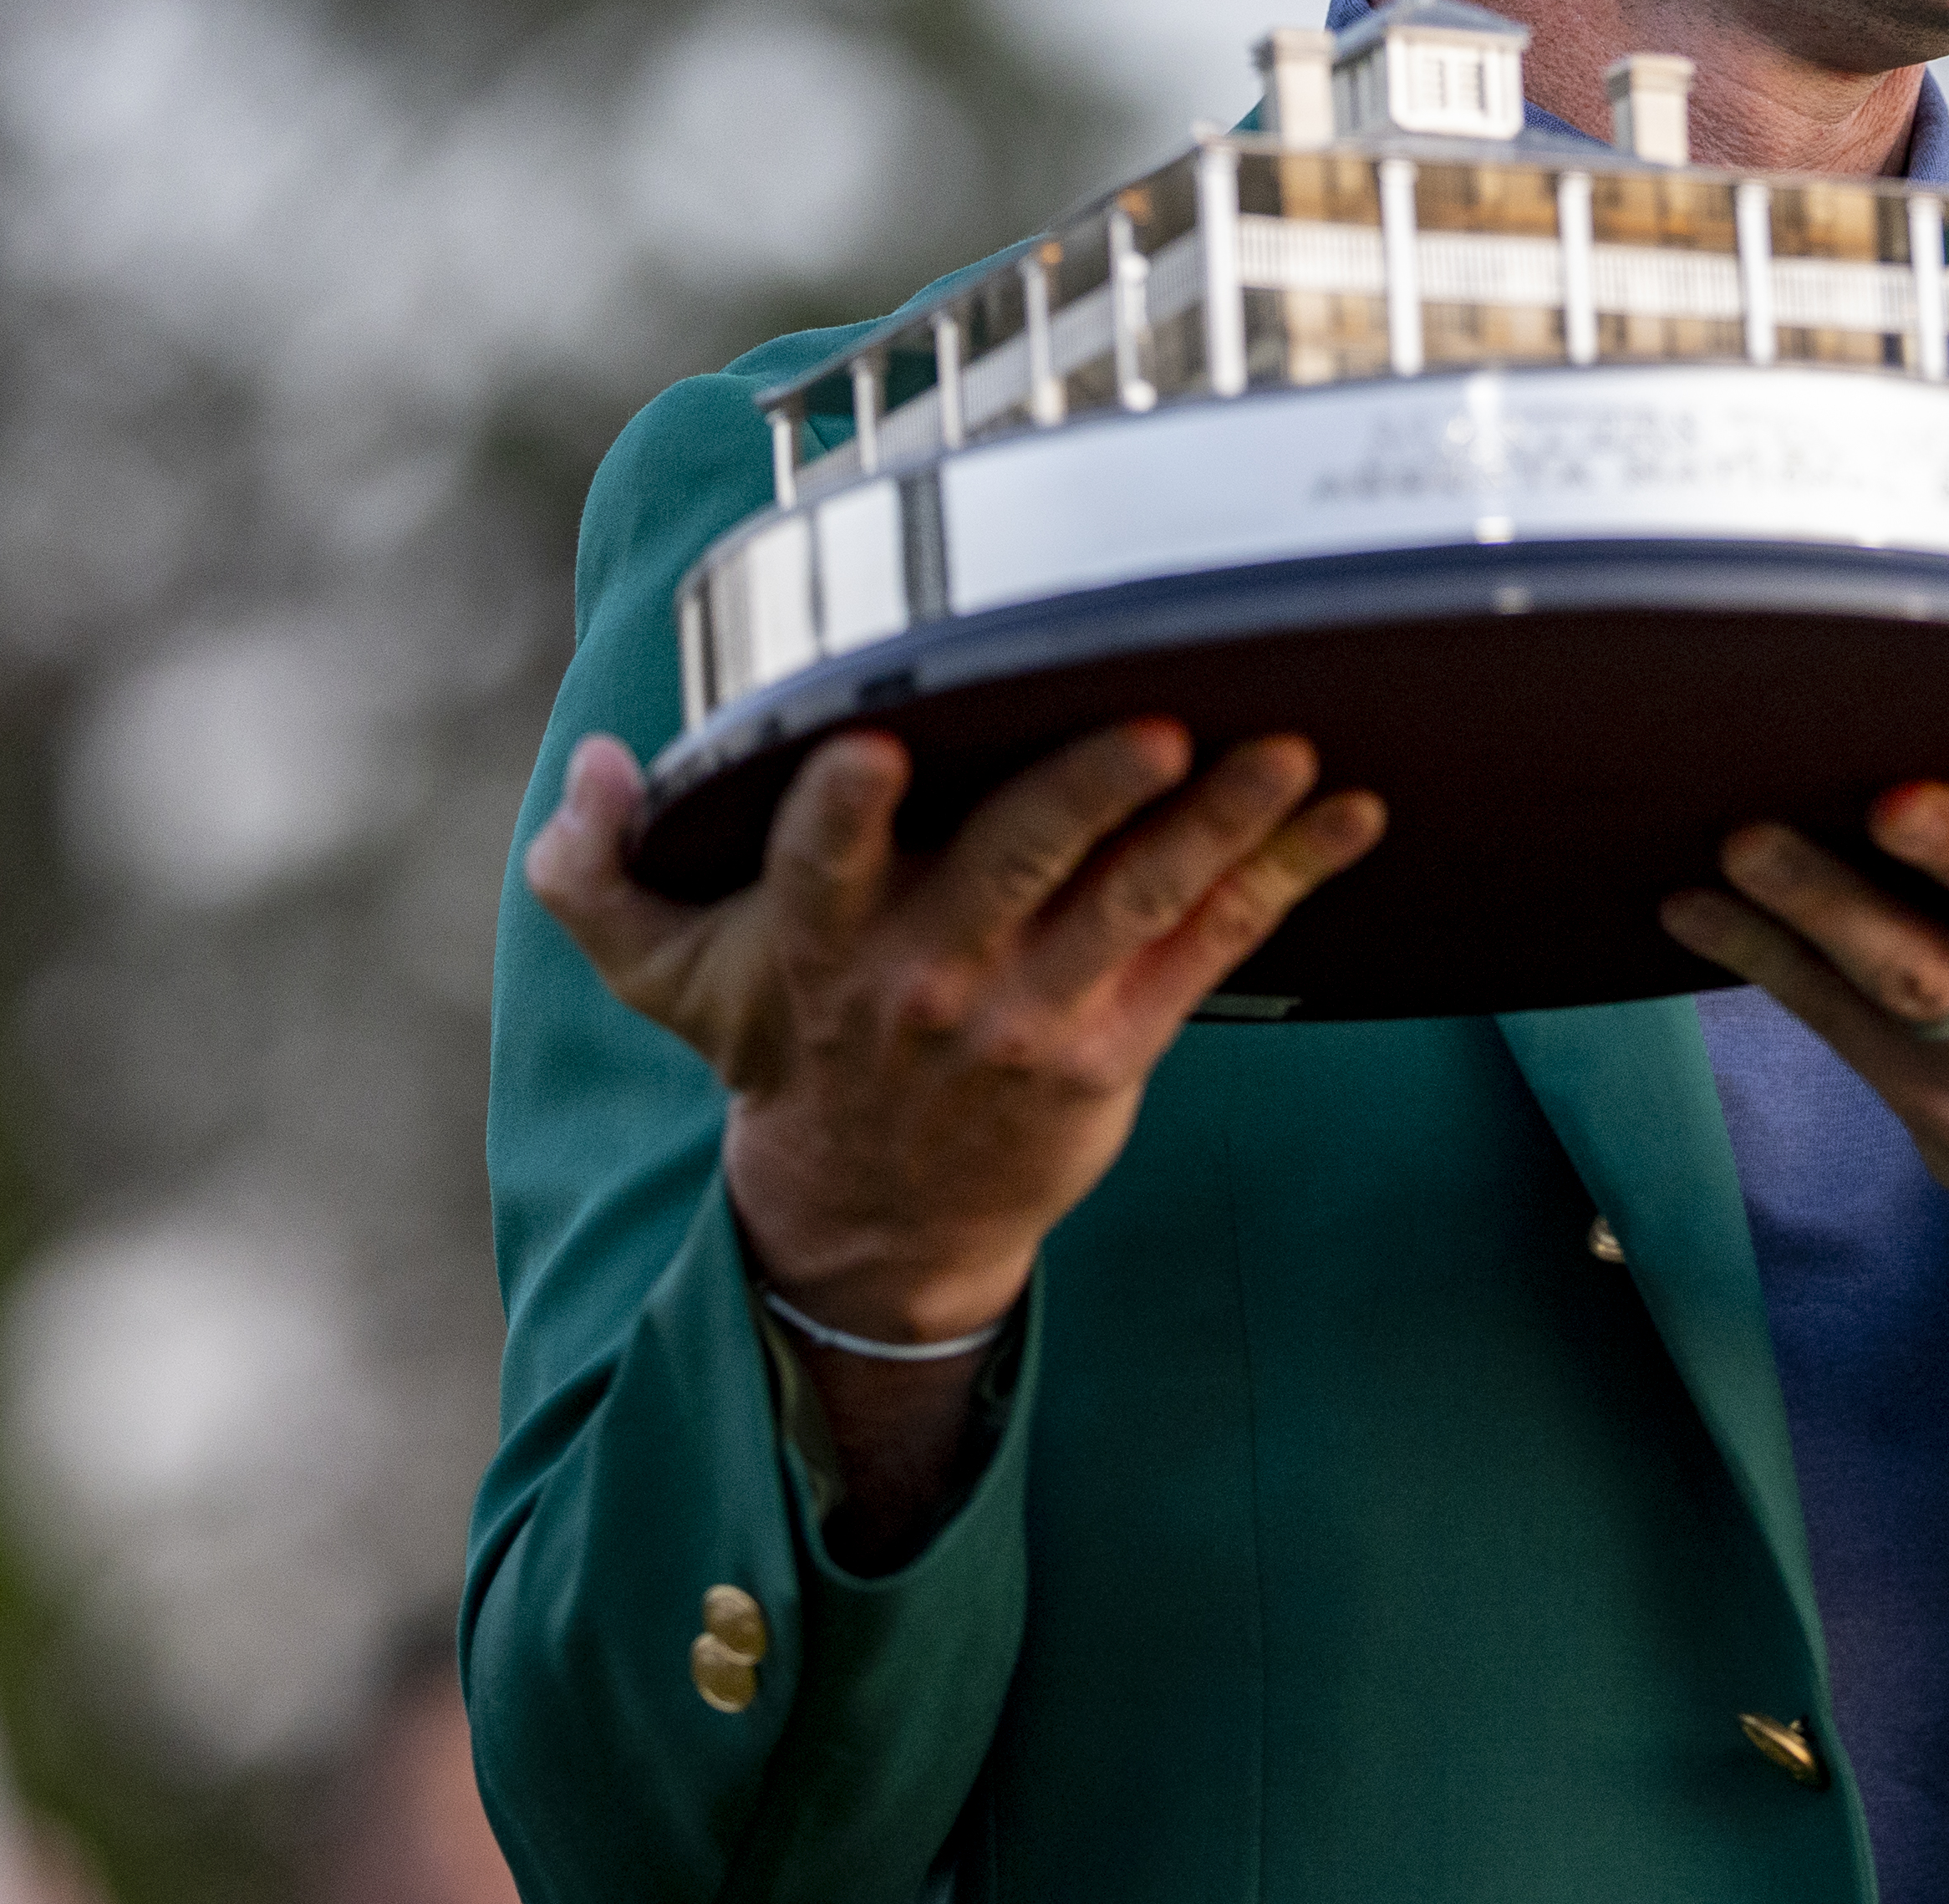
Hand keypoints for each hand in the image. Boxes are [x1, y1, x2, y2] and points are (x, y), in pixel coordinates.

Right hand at [527, 719, 1384, 1340]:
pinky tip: (1351, 816)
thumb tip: (597, 767)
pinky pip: (1211, 948)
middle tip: (1155, 729)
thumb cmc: (781, 1049)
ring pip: (1136, 903)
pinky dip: (1287, 877)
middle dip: (1084, 793)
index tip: (874, 749)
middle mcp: (929, 976)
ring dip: (1220, 825)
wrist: (870, 1220)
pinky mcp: (1116, 1045)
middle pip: (1014, 866)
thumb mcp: (666, 976)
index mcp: (818, 943)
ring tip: (1288, 754)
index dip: (844, 813)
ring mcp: (1032, 1016)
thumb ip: (604, 875)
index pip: (819, 865)